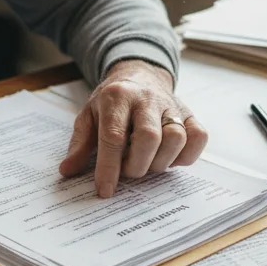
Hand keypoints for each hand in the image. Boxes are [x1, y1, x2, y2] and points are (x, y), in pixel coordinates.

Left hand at [58, 60, 207, 197]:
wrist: (139, 74)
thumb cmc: (112, 102)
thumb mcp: (88, 116)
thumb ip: (79, 145)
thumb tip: (67, 171)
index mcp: (117, 97)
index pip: (113, 136)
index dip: (109, 167)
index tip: (105, 190)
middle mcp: (147, 99)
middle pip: (149, 137)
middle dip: (137, 165)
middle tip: (127, 171)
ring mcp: (172, 105)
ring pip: (177, 137)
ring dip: (161, 161)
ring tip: (146, 163)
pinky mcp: (190, 113)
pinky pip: (199, 137)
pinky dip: (186, 155)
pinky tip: (168, 157)